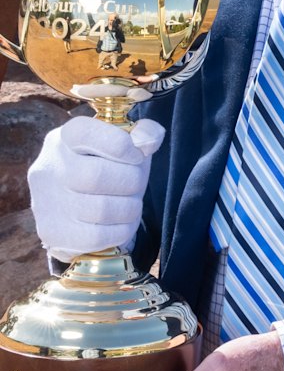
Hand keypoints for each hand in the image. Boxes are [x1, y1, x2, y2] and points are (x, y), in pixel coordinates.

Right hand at [28, 115, 164, 260]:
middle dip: (130, 181)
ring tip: (131, 204)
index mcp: (65, 137)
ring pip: (101, 210)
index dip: (122, 145)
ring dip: (129, 208)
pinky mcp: (53, 232)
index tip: (137, 155)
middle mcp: (50, 166)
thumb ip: (144, 133)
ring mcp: (47, 202)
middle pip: (96, 175)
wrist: (74, 207)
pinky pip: (98, 237)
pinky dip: (121, 230)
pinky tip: (121, 222)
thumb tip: (148, 141)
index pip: (88, 134)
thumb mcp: (125, 144)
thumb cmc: (107, 168)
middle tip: (136, 185)